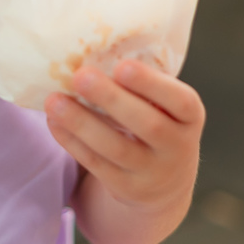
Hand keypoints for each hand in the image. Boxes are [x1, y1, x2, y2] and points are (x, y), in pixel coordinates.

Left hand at [44, 59, 203, 216]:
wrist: (165, 183)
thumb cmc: (156, 123)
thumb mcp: (163, 106)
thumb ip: (140, 86)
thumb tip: (90, 54)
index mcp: (190, 117)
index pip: (181, 101)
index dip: (153, 84)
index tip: (122, 66)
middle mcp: (178, 147)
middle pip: (148, 125)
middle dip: (111, 99)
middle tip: (80, 75)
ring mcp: (153, 172)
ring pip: (116, 148)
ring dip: (81, 122)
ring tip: (54, 100)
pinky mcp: (126, 188)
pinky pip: (96, 163)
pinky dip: (72, 141)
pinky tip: (54, 121)